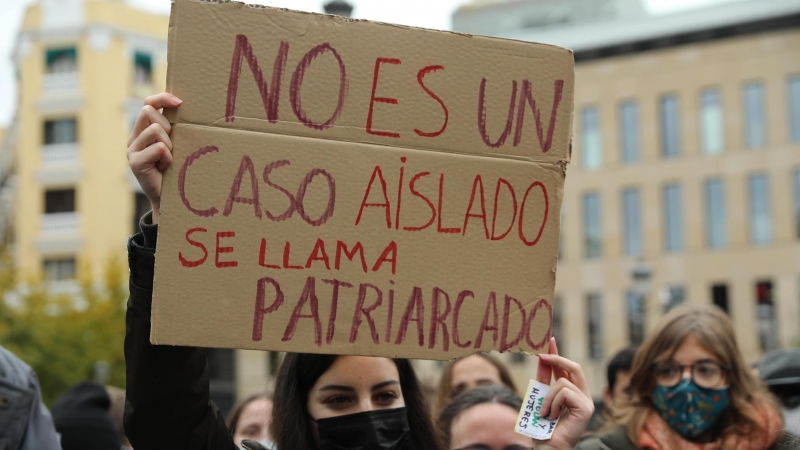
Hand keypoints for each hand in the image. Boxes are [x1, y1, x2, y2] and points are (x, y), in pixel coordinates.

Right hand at [127, 93, 181, 224]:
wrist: (170, 198)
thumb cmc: (177, 169)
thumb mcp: (177, 144)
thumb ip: (175, 128)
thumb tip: (186, 106)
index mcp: (144, 129)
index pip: (149, 103)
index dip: (163, 98)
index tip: (180, 103)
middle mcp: (135, 137)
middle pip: (149, 111)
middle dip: (167, 126)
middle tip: (172, 146)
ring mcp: (132, 149)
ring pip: (155, 129)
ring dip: (169, 144)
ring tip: (169, 159)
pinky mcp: (135, 162)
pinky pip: (157, 148)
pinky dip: (167, 157)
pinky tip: (166, 167)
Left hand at [535, 338, 593, 449]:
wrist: (546, 447)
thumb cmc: (542, 427)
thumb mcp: (541, 397)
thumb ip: (543, 379)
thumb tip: (542, 357)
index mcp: (573, 393)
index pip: (568, 369)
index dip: (558, 354)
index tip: (549, 340)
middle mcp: (583, 396)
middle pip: (574, 367)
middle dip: (557, 358)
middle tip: (541, 354)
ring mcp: (587, 402)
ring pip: (563, 382)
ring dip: (548, 396)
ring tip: (545, 412)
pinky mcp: (586, 408)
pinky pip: (565, 392)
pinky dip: (553, 402)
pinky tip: (552, 415)